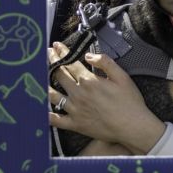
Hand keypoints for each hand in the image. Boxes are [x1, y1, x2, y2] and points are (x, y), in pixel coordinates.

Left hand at [47, 43, 165, 154]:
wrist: (132, 126)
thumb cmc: (130, 102)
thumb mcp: (122, 77)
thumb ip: (105, 63)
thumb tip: (88, 56)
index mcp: (89, 81)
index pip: (70, 63)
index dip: (62, 52)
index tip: (56, 46)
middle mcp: (78, 94)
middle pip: (60, 75)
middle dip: (52, 62)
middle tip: (48, 55)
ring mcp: (75, 110)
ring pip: (53, 95)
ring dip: (45, 84)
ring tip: (40, 77)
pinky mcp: (76, 124)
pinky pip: (57, 120)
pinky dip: (48, 115)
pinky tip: (43, 110)